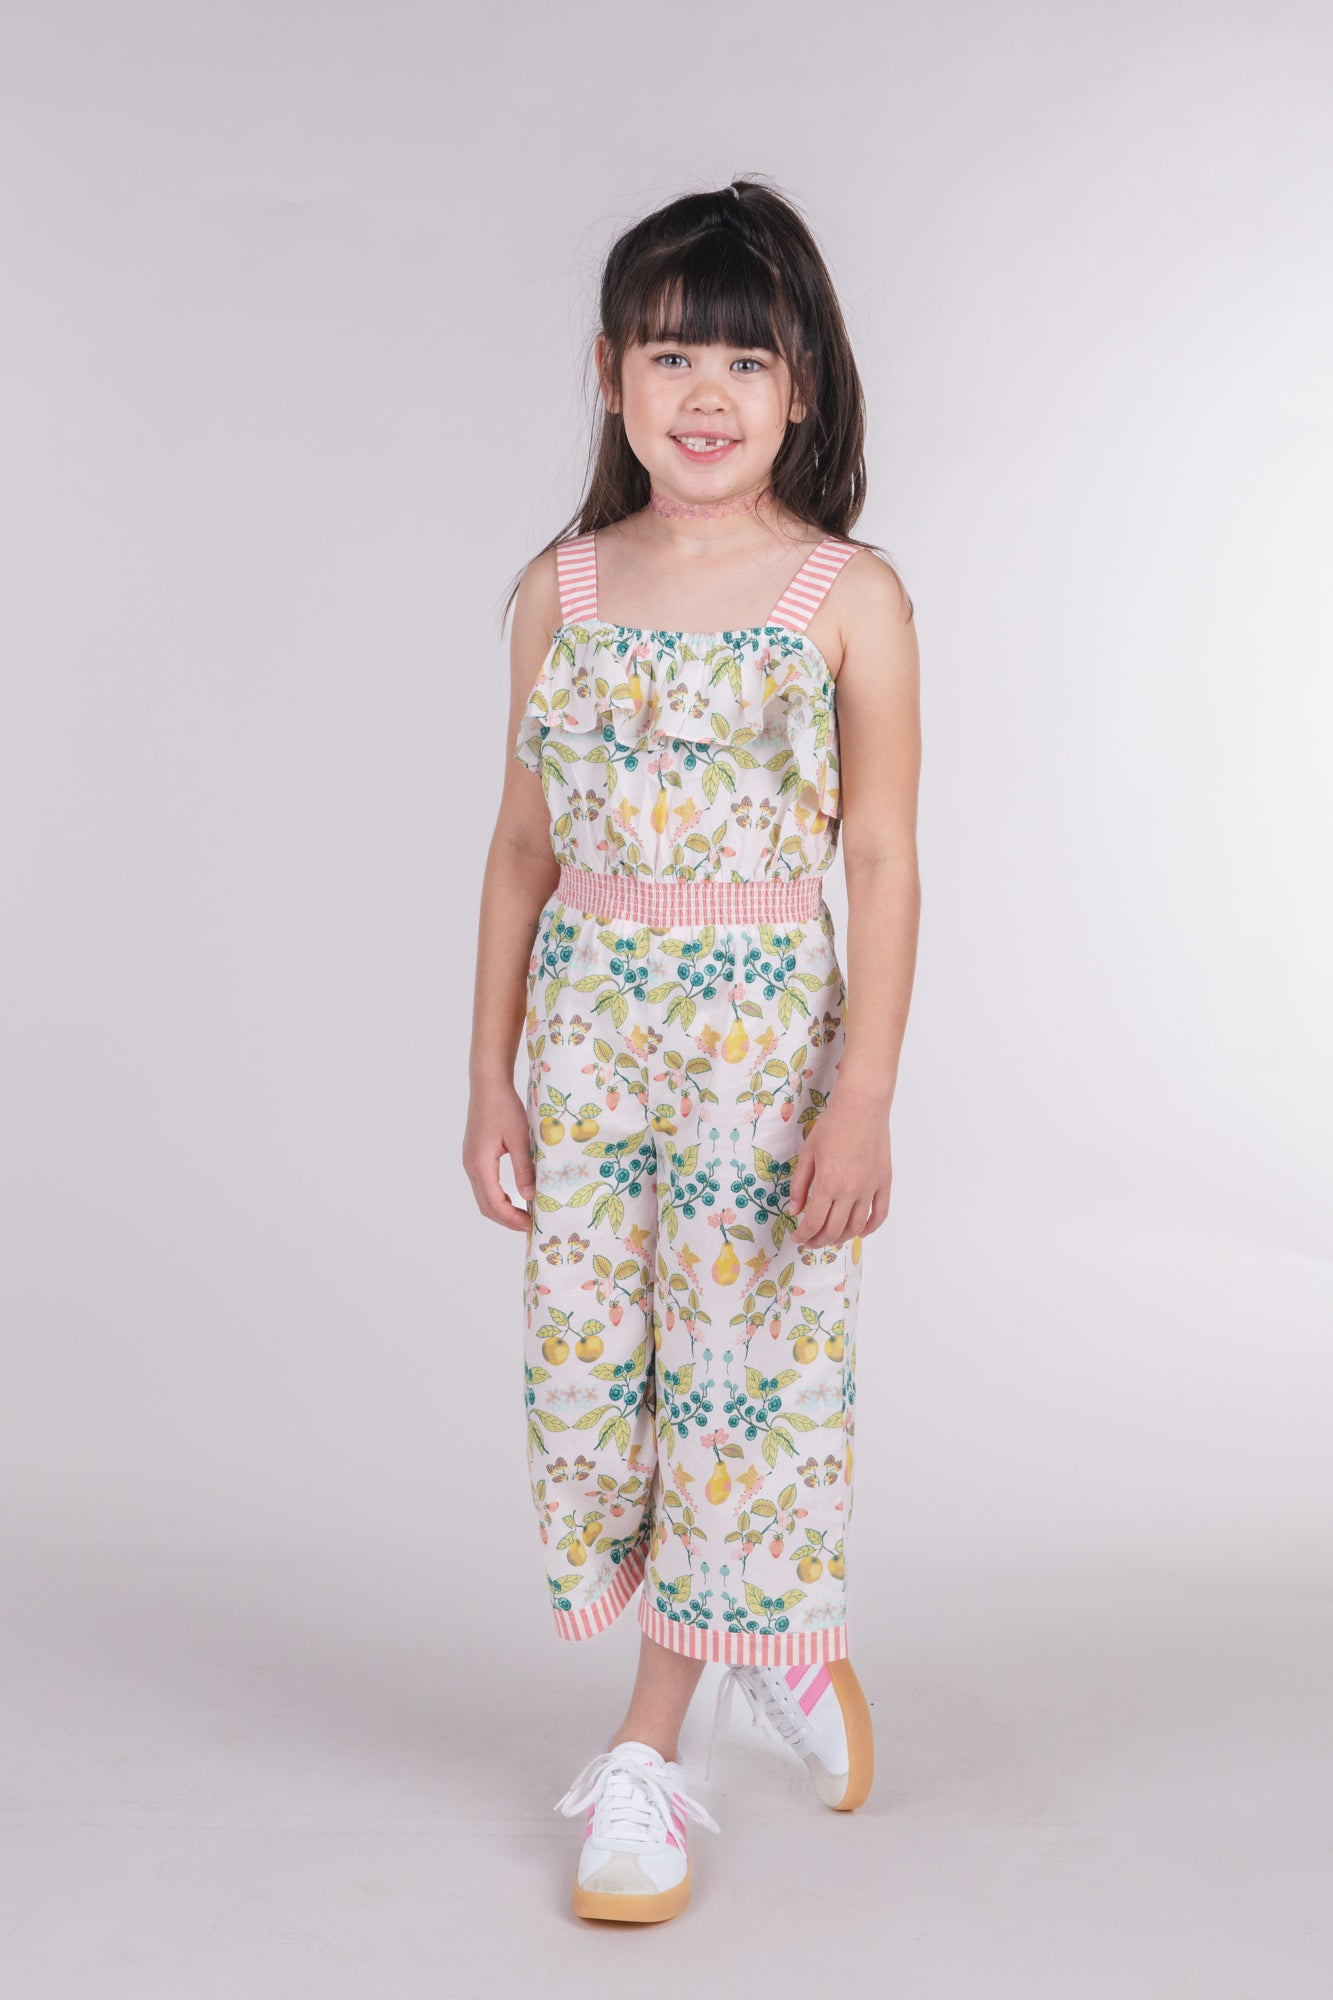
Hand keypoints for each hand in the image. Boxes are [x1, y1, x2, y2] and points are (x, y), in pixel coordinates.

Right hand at [462, 1078, 536, 1232]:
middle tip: (531, 1225)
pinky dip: (498, 1198)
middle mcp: (471, 1167)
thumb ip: (525, 1168)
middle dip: (507, 1220)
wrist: (487, 1085)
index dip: (513, 1219)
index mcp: (480, 1164)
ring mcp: (470, 1163)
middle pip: (486, 1206)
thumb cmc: (505, 1107)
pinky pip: (483, 1186)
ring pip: (483, 1198)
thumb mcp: (520, 1138)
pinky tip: (515, 1198)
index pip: (494, 1204)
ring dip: (502, 1211)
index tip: (532, 1225)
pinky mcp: (474, 1157)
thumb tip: (530, 1197)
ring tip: (525, 1215)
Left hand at [788, 1081, 892, 1247]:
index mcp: (827, 1183)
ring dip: (841, 1238)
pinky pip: (880, 1214)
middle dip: (818, 1241)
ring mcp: (870, 1188)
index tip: (797, 1238)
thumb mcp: (807, 1153)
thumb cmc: (832, 1126)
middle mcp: (850, 1190)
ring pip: (856, 1226)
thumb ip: (799, 1185)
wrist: (862, 1107)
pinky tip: (859, 1231)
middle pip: (834, 1229)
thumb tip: (794, 1210)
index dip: (803, 1235)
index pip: (814, 1222)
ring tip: (830, 1238)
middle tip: (810, 1241)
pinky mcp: (884, 1183)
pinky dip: (869, 1228)